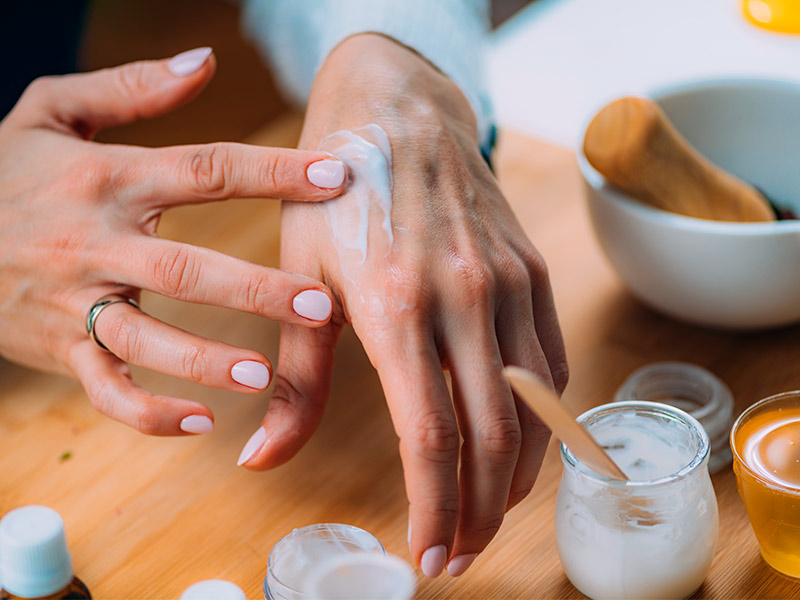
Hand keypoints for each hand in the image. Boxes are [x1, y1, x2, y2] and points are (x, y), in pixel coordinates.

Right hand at [0, 48, 347, 435]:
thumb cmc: (6, 173)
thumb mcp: (52, 112)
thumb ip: (131, 88)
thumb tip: (205, 60)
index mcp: (109, 179)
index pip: (206, 170)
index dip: (274, 172)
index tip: (336, 177)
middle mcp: (98, 243)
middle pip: (187, 269)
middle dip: (256, 289)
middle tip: (320, 305)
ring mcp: (78, 302)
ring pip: (148, 339)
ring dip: (207, 362)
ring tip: (265, 376)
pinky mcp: (60, 348)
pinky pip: (107, 390)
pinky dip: (150, 412)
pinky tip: (203, 421)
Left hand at [240, 35, 567, 575]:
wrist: (397, 113)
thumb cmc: (333, 195)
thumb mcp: (297, 280)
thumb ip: (290, 379)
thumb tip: (261, 457)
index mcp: (395, 304)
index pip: (431, 436)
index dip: (432, 508)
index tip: (426, 555)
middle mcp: (465, 297)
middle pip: (493, 435)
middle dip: (479, 511)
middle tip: (460, 554)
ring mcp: (509, 283)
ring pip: (535, 408)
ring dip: (516, 476)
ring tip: (488, 514)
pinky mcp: (533, 272)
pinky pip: (552, 364)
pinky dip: (542, 420)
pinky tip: (519, 447)